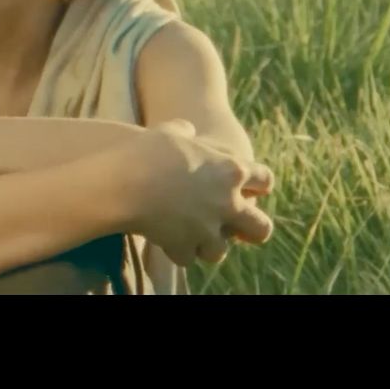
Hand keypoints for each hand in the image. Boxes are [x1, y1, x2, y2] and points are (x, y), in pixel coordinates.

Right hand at [123, 120, 275, 266]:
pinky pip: (186, 257)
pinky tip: (163, 239)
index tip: (246, 188)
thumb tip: (188, 131)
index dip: (257, 185)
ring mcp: (208, 229)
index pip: (265, 180)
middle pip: (261, 228)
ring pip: (220, 251)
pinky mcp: (185, 246)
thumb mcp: (170, 131)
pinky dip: (176, 251)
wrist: (124, 183)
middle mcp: (228, 203)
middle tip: (235, 228)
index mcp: (231, 170)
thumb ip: (186, 132)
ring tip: (189, 235)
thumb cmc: (147, 151)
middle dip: (251, 230)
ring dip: (206, 244)